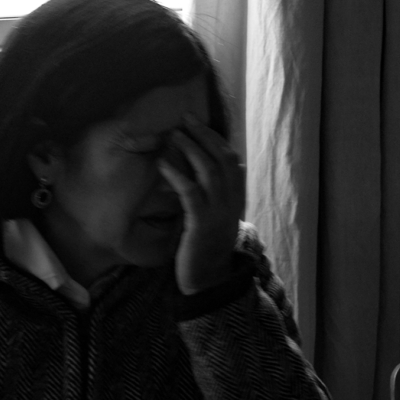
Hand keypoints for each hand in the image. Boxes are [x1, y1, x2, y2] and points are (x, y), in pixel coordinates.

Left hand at [157, 114, 245, 294]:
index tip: (199, 124)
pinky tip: (162, 165)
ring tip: (174, 135)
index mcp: (236, 199)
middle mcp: (231, 202)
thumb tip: (204, 173)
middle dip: (204, 134)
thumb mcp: (215, 217)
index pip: (232, 160)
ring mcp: (218, 212)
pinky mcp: (200, 223)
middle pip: (222, 158)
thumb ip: (214, 196)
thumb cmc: (207, 248)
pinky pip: (190, 192)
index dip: (216, 139)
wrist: (209, 281)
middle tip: (185, 118)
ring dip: (190, 148)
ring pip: (208, 170)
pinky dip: (176, 174)